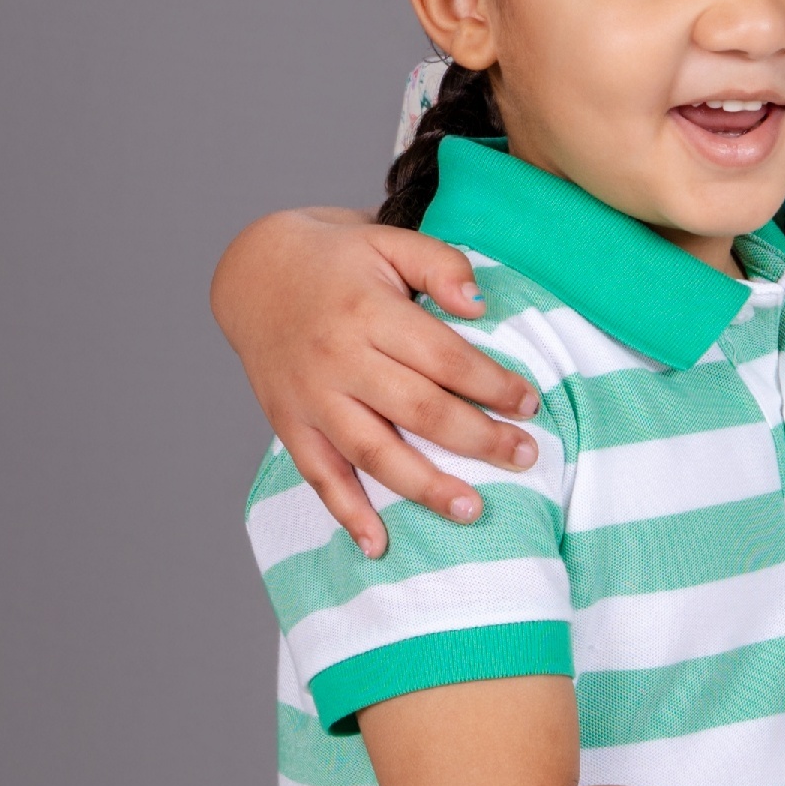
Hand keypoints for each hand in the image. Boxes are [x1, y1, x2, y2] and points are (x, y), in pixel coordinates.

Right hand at [210, 207, 541, 556]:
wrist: (254, 272)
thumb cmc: (338, 260)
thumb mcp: (388, 240)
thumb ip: (440, 264)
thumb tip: (479, 304)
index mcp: (367, 311)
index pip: (443, 357)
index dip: (491, 384)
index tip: (530, 405)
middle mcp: (337, 358)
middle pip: (417, 410)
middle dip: (477, 439)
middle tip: (524, 458)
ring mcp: (310, 397)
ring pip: (372, 452)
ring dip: (424, 487)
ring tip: (471, 510)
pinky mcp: (288, 423)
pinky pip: (319, 475)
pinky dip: (346, 513)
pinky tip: (377, 545)